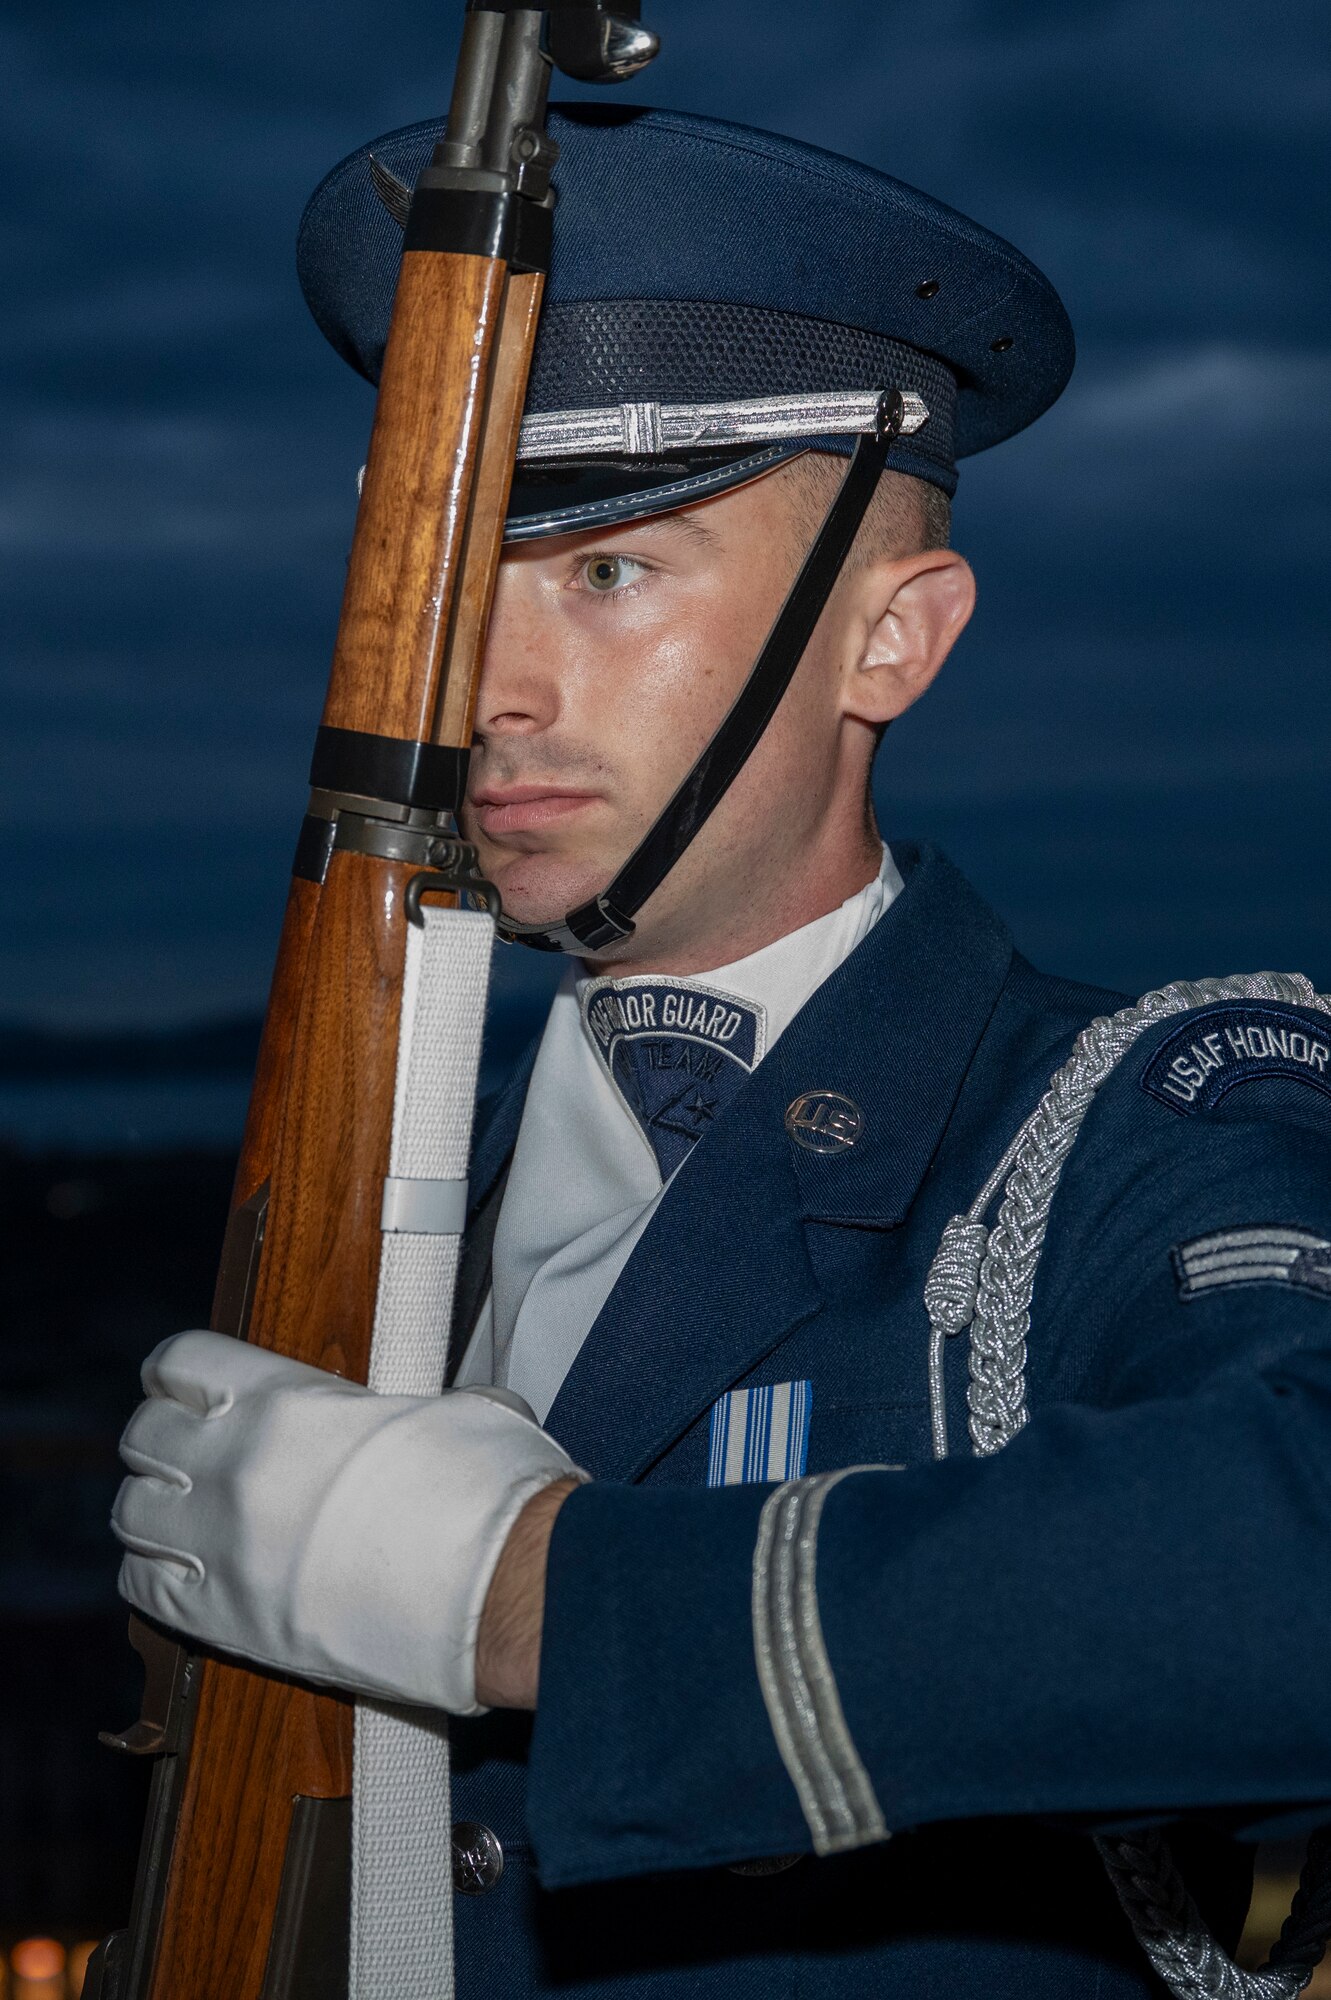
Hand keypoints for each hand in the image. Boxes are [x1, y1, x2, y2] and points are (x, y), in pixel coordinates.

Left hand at [113, 1330, 584, 1713]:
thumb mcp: (458, 1409)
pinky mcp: (226, 1619)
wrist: (503, 1589)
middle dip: (163, 1441)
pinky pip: (143, 1587)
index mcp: (287, 1398)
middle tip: (187, 1456)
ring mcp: (224, 1543)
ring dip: (155, 1510)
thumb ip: (423, 1402)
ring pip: (132, 1513)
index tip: (180, 1387)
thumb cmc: (492, 1493)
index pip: (184, 1363)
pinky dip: (155, 1575)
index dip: (178, 1374)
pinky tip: (186, 1574)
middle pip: (146, 1435)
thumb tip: (458, 1409)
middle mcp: (238, 1463)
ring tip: (185, 1518)